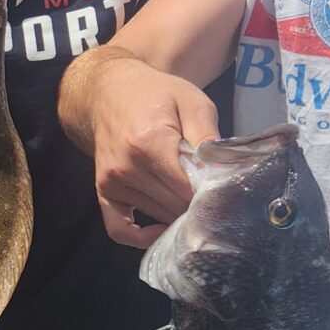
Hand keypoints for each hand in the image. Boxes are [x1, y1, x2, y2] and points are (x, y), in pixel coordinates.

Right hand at [79, 57, 218, 247]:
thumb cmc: (156, 94)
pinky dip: (141, 238)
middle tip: (214, 193)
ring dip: (178, 213)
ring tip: (193, 197)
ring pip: (158, 217)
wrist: (109, 91)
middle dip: (199, 204)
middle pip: (175, 207)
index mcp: (149, 143)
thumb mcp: (192, 101)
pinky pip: (119, 229)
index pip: (189, 189)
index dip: (211, 192)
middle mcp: (126, 167)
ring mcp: (112, 182)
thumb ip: (208, 135)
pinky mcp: (104, 191)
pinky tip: (161, 230)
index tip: (225, 187)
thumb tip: (223, 171)